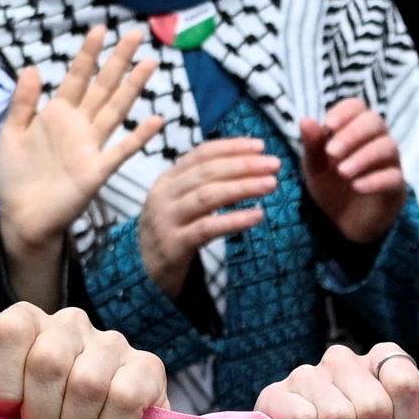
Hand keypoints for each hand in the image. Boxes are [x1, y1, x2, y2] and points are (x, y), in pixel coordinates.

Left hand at [0, 25, 156, 263]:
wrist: (20, 216)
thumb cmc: (14, 177)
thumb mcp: (10, 134)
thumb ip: (23, 103)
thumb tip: (32, 67)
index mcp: (56, 114)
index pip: (76, 77)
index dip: (87, 54)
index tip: (99, 29)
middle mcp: (79, 125)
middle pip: (103, 86)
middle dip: (118, 60)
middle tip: (135, 34)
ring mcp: (91, 146)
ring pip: (116, 109)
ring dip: (133, 87)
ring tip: (149, 64)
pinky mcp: (97, 170)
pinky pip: (122, 150)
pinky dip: (139, 136)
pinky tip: (156, 120)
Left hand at [0, 296, 188, 418]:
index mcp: (24, 322)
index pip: (10, 329)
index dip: (4, 384)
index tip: (4, 410)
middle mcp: (69, 323)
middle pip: (49, 360)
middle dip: (39, 414)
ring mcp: (112, 343)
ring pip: (89, 383)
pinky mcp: (148, 368)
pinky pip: (128, 395)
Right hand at [135, 135, 282, 314]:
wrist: (144, 272)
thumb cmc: (173, 231)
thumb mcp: (182, 201)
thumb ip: (205, 183)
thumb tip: (248, 163)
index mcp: (168, 179)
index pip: (200, 154)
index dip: (231, 147)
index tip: (261, 146)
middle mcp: (163, 195)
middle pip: (207, 173)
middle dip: (243, 165)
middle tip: (274, 164)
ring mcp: (166, 220)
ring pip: (207, 197)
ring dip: (242, 188)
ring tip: (271, 184)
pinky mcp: (173, 245)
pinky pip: (207, 228)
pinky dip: (234, 220)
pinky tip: (257, 215)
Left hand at [293, 98, 406, 248]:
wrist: (342, 224)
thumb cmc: (331, 187)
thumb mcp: (315, 167)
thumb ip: (312, 145)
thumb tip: (306, 120)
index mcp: (355, 131)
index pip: (358, 107)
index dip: (346, 111)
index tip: (330, 125)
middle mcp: (376, 142)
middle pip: (376, 122)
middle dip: (352, 134)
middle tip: (332, 153)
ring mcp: (389, 164)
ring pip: (388, 147)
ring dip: (363, 157)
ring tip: (342, 172)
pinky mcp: (396, 188)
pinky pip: (394, 177)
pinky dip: (375, 180)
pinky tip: (357, 187)